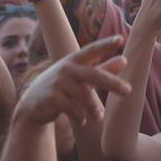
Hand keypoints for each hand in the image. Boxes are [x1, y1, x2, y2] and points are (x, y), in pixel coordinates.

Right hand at [14, 37, 130, 126]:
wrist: (32, 105)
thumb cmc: (61, 88)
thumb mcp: (81, 78)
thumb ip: (102, 70)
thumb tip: (124, 60)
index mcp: (74, 61)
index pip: (91, 50)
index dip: (105, 45)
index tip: (120, 39)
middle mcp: (66, 69)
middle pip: (93, 74)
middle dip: (111, 82)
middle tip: (128, 91)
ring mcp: (57, 83)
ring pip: (84, 95)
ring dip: (94, 108)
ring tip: (98, 117)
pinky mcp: (51, 97)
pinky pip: (72, 108)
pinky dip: (80, 116)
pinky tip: (82, 121)